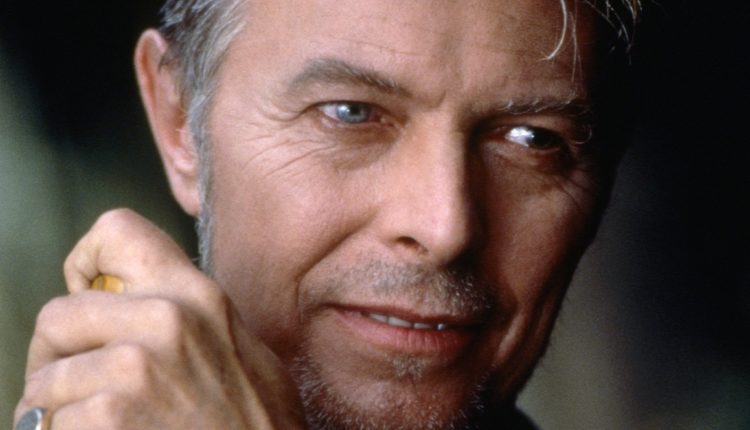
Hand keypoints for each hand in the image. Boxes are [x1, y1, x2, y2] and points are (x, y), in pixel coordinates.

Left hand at [14, 209, 305, 428]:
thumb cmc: (257, 420)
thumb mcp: (239, 344)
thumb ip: (190, 315)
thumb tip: (135, 303)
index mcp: (197, 293)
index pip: (116, 230)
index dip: (86, 264)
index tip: (91, 301)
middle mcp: (166, 317)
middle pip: (57, 315)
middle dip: (54, 356)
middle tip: (73, 385)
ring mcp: (136, 367)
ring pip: (45, 380)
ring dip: (58, 409)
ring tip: (94, 422)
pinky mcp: (110, 415)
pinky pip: (48, 424)